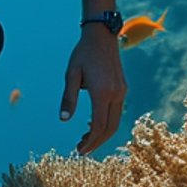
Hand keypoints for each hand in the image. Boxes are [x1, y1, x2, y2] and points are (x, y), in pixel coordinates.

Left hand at [59, 28, 126, 154]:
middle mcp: (116, 94)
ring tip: (86, 140)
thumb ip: (69, 97)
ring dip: (102, 134)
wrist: (102, 36)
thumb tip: (64, 119)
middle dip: (97, 142)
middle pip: (110, 128)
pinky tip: (93, 124)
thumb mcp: (71, 74)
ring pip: (116, 122)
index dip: (90, 141)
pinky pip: (117, 112)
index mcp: (102, 92)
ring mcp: (122, 91)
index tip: (79, 150)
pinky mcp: (123, 88)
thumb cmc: (83, 53)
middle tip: (82, 150)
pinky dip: (106, 122)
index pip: (98, 125)